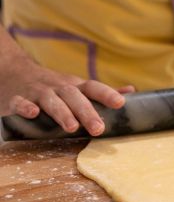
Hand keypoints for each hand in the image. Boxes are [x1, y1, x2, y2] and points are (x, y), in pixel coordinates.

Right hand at [0, 55, 134, 134]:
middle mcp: (58, 87)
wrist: (14, 73)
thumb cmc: (54, 86)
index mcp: (75, 86)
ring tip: (72, 127)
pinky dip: (25, 107)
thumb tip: (131, 92)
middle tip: (98, 129)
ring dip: (62, 112)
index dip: (106, 94)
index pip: (93, 87)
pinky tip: (32, 113)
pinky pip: (20, 101)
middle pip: (74, 96)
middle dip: (87, 112)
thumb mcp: (78, 86)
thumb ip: (102, 92)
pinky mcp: (17, 99)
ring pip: (51, 100)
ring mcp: (38, 92)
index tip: (120, 103)